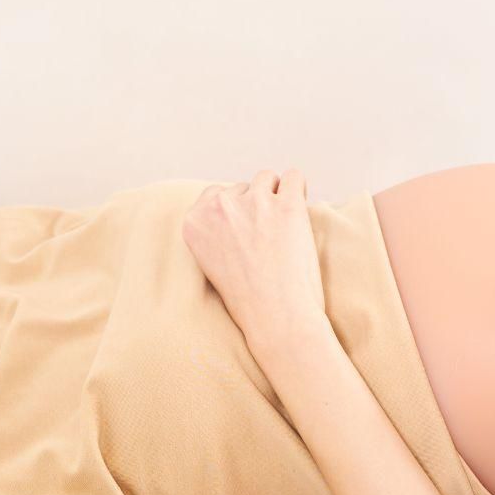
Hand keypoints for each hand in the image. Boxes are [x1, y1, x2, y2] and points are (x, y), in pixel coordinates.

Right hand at [183, 170, 328, 355]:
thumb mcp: (211, 262)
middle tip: (266, 238)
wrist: (275, 317)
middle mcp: (219, 207)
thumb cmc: (248, 299)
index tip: (246, 232)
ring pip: (267, 178)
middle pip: (241, 188)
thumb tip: (237, 208)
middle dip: (255, 206)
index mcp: (194, 222)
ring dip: (276, 196)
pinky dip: (299, 189)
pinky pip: (294, 176)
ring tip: (284, 226)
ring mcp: (253, 202)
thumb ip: (215, 230)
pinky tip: (300, 211)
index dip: (234, 213)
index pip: (214, 195)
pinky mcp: (286, 204)